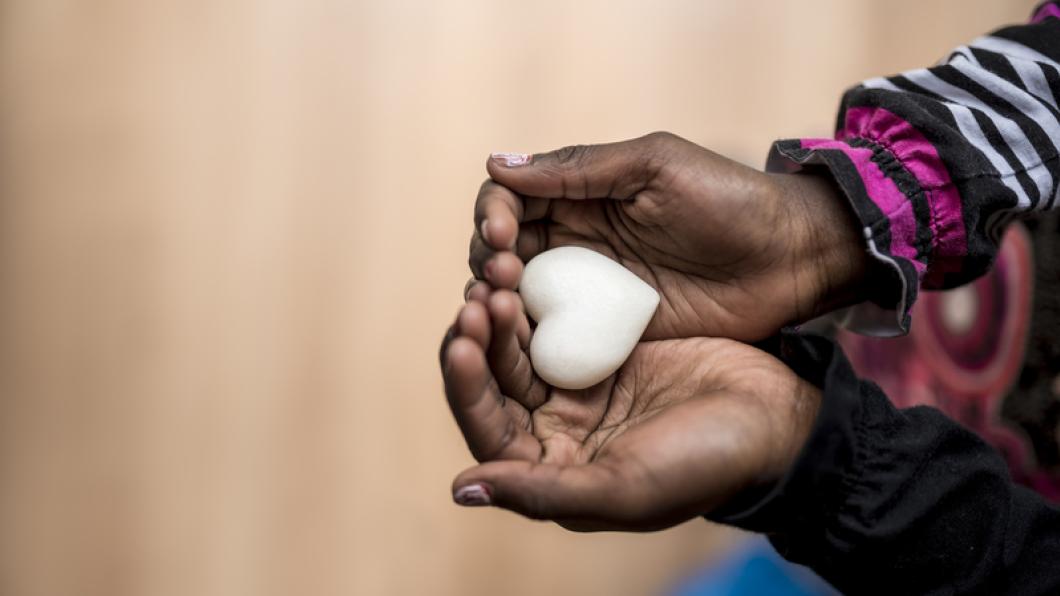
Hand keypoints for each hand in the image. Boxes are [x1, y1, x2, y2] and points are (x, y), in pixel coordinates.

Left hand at [440, 288, 820, 530]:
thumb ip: (544, 492)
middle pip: (494, 383)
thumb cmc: (706, 462)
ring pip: (519, 348)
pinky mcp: (602, 350)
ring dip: (502, 316)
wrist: (776, 414)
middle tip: (477, 297)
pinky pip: (554, 321)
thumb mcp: (626, 486)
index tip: (461, 343)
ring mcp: (579, 388)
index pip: (487, 431)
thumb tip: (462, 487)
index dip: (466, 389)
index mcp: (552, 470)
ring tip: (498, 279)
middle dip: (477, 342)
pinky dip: (537, 299)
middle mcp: (556, 431)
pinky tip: (527, 272)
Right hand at [470, 132, 867, 340]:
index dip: (493, 212)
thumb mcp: (653, 167)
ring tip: (501, 306)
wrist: (788, 260)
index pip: (510, 197)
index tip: (502, 233)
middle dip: (489, 257)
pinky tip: (520, 342)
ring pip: (519, 293)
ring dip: (498, 298)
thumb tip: (497, 162)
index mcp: (582, 192)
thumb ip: (578, 168)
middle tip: (503, 274)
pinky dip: (528, 337)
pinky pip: (554, 335)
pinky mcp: (608, 331)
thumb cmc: (728, 200)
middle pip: (504, 247)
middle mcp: (576, 239)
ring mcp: (589, 288)